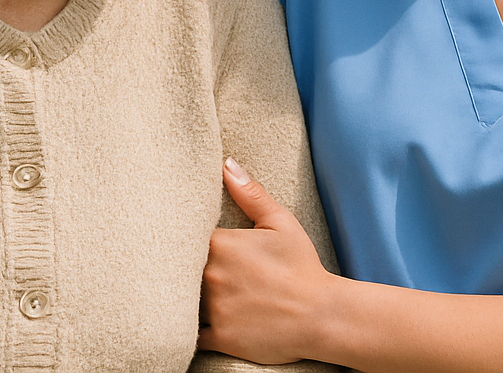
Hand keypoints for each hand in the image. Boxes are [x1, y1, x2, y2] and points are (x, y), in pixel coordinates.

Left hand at [198, 158, 335, 364]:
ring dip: (185, 298)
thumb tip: (226, 164)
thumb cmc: (302, 266)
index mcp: (220, 243)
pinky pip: (191, 334)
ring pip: (182, 300)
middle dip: (183, 269)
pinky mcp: (219, 337)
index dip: (186, 242)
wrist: (322, 315)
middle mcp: (210, 275)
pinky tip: (202, 321)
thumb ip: (250, 193)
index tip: (194, 245)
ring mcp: (213, 308)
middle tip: (196, 270)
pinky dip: (192, 328)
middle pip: (179, 269)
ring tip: (200, 294)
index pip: (185, 238)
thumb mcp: (280, 223)